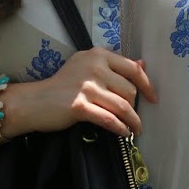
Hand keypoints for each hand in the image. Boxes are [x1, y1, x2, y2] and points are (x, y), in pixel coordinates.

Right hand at [5, 48, 157, 138]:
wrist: (35, 101)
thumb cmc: (63, 85)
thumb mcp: (87, 67)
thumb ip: (114, 66)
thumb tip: (142, 65)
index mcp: (98, 55)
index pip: (132, 69)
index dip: (146, 85)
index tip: (153, 98)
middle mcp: (94, 67)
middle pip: (129, 89)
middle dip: (135, 106)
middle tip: (133, 117)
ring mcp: (86, 86)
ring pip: (122, 106)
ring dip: (132, 121)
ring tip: (135, 129)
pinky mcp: (80, 106)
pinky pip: (109, 119)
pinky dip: (120, 128)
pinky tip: (123, 133)